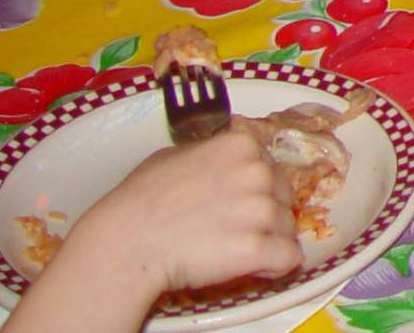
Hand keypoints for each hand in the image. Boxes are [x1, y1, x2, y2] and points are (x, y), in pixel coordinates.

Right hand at [43, 131, 299, 309]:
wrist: (124, 243)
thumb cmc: (138, 202)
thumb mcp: (172, 157)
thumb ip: (208, 154)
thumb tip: (221, 163)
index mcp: (240, 146)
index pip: (270, 168)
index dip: (256, 190)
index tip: (239, 205)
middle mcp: (257, 172)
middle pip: (282, 197)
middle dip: (265, 215)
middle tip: (234, 231)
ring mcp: (259, 210)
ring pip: (287, 228)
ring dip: (268, 241)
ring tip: (234, 251)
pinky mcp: (256, 248)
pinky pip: (288, 258)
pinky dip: (276, 265)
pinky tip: (255, 267)